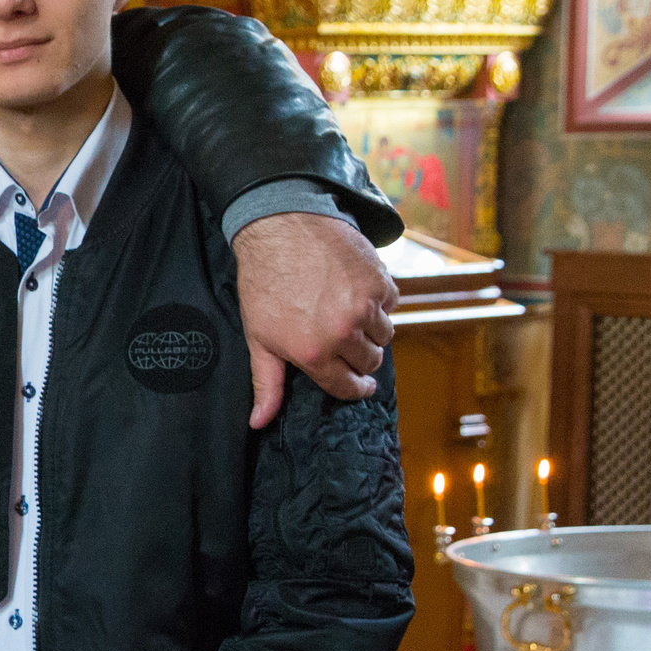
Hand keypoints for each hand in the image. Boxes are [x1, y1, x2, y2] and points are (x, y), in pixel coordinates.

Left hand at [233, 213, 395, 425]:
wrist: (281, 227)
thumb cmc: (264, 284)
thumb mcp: (258, 338)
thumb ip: (266, 383)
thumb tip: (259, 422)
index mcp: (314, 353)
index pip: (348, 386)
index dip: (355, 388)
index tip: (360, 385)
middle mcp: (344, 333)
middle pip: (370, 361)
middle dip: (359, 357)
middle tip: (344, 342)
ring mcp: (366, 305)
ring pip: (385, 334)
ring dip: (371, 329)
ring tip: (347, 313)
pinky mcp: (381, 280)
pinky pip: (392, 303)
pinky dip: (379, 301)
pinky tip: (355, 290)